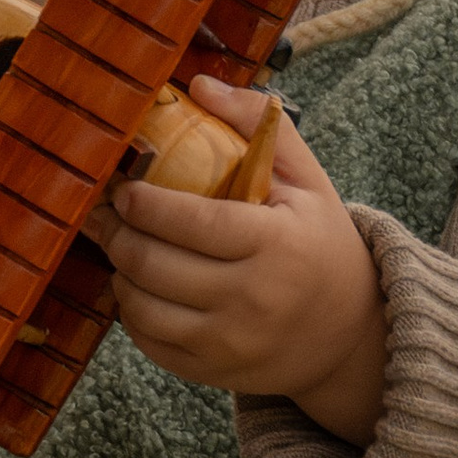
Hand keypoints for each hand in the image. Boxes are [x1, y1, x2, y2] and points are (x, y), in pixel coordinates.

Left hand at [89, 76, 386, 441]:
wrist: (349, 331)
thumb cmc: (320, 243)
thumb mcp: (307, 180)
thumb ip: (258, 125)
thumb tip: (198, 86)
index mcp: (277, 245)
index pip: (194, 223)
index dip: (145, 205)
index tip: (124, 189)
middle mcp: (253, 300)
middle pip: (155, 266)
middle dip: (119, 235)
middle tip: (108, 214)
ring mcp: (231, 343)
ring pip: (142, 307)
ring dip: (120, 273)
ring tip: (122, 247)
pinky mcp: (213, 371)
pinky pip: (149, 342)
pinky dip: (131, 312)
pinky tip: (138, 286)